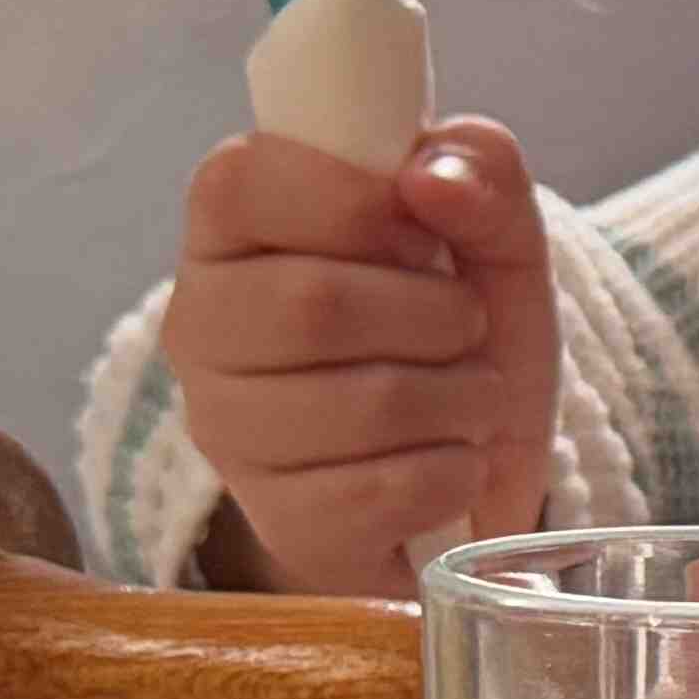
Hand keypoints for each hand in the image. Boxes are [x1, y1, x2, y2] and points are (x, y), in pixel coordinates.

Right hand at [165, 117, 553, 595]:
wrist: (482, 467)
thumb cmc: (463, 331)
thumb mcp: (497, 234)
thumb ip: (481, 174)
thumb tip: (429, 177)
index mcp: (231, 230)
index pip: (243, 182)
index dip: (361, 202)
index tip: (420, 235)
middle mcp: (201, 327)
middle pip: (314, 305)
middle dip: (437, 313)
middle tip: (463, 325)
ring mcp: (228, 433)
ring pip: (363, 405)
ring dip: (462, 396)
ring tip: (469, 395)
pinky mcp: (279, 524)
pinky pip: (385, 491)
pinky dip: (455, 471)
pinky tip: (449, 462)